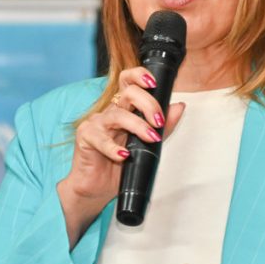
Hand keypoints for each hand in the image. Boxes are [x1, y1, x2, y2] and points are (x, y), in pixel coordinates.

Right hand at [57, 66, 184, 246]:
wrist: (97, 188)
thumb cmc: (120, 165)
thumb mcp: (147, 145)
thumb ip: (163, 127)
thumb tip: (179, 106)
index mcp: (123, 109)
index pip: (128, 81)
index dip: (139, 75)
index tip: (154, 83)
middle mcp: (109, 112)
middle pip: (128, 93)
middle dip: (148, 104)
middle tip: (159, 121)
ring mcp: (96, 123)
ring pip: (118, 116)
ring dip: (138, 126)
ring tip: (151, 138)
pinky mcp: (85, 137)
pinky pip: (100, 139)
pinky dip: (113, 148)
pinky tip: (124, 156)